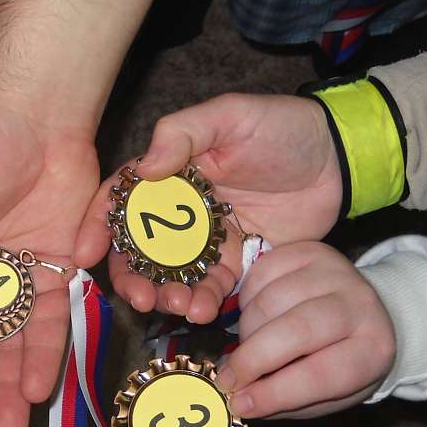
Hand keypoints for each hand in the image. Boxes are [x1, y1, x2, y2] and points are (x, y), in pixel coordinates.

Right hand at [76, 94, 341, 322]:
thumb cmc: (283, 128)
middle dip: (129, 277)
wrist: (340, 160)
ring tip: (175, 305)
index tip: (86, 254)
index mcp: (167, 174)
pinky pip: (209, 288)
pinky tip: (203, 310)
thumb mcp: (231, 116)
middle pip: (136, 250)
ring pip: (169, 276)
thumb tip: (145, 168)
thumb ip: (183, 134)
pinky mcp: (234, 264)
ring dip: (164, 295)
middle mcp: (178, 212)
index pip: (118, 200)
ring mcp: (205, 241)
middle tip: (139, 297)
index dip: (95, 226)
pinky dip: (201, 302)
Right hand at [213, 242, 395, 418]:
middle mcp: (361, 305)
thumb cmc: (337, 362)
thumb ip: (284, 401)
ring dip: (247, 331)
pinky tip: (253, 316)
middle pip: (298, 329)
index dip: (277, 392)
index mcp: (372, 350)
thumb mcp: (324, 395)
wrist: (362, 313)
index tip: (241, 403)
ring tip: (249, 347)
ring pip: (272, 300)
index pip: (323, 374)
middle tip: (227, 379)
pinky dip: (245, 300)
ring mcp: (335, 272)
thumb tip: (239, 400)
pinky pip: (261, 274)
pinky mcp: (310, 250)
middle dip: (253, 358)